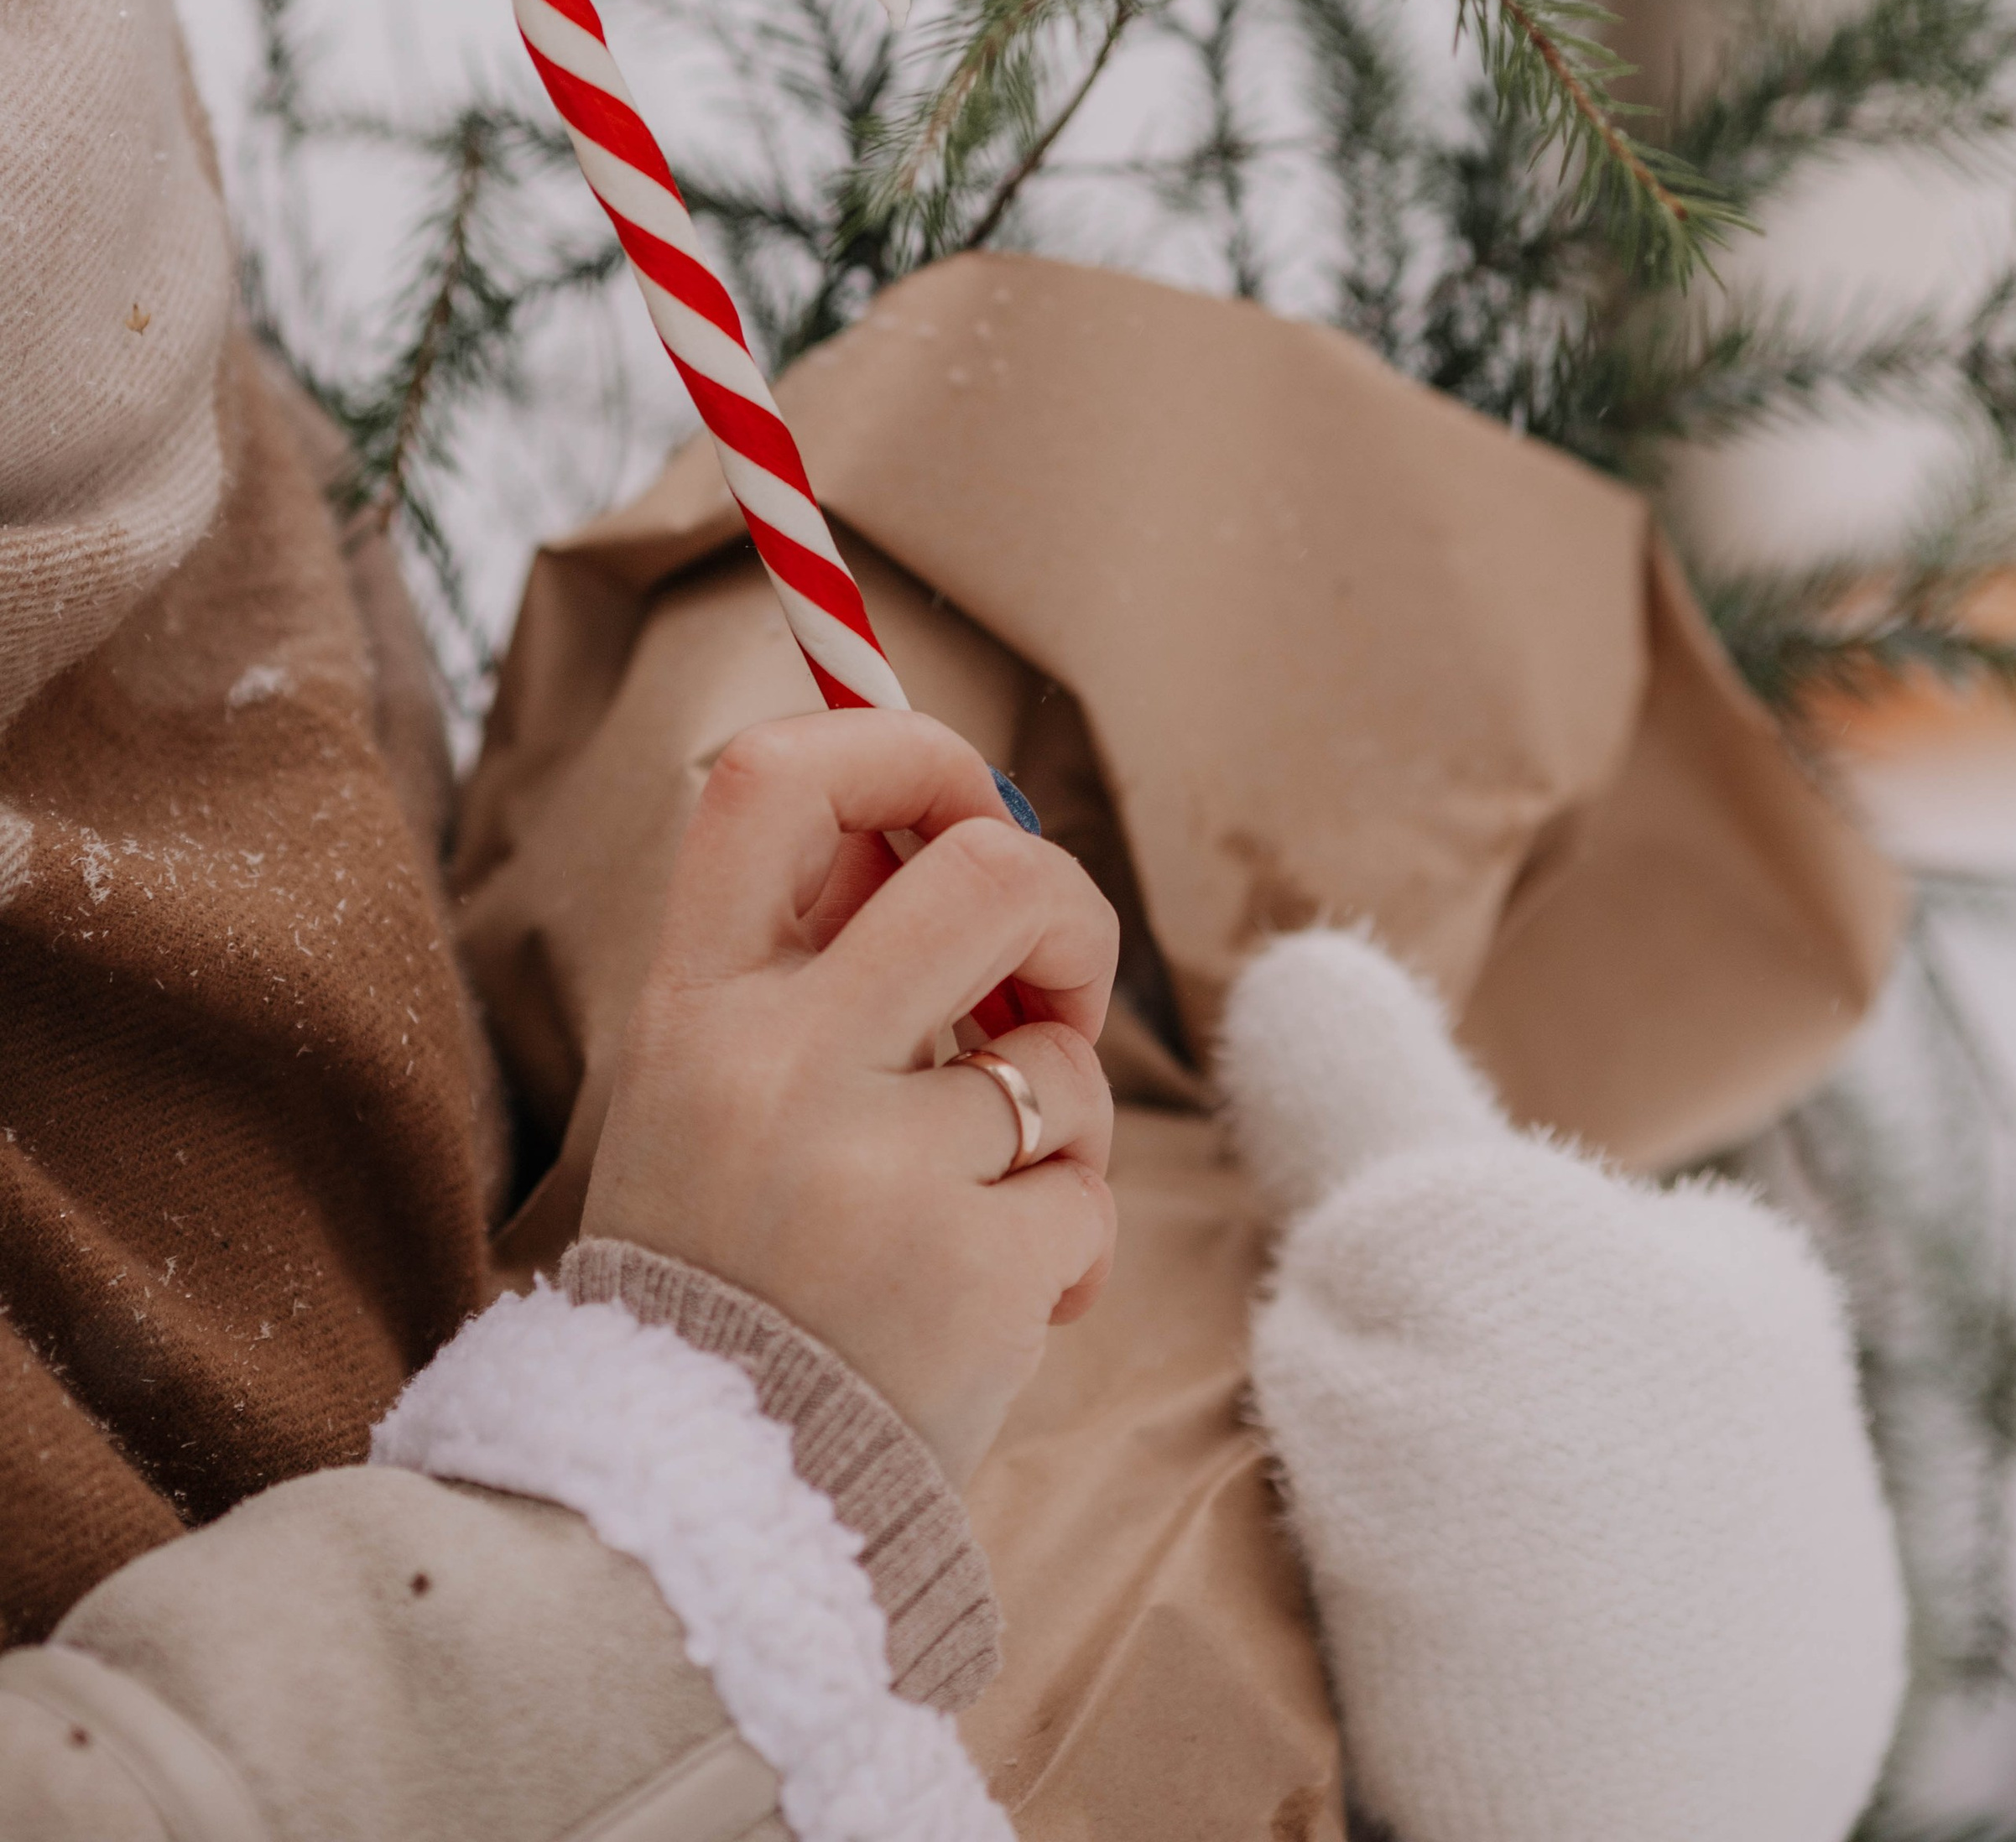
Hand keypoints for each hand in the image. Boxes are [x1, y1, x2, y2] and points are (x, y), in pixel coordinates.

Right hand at [582, 707, 1119, 1481]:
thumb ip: (808, 955)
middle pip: (990, 873)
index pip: (774, 778)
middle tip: (1050, 993)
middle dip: (1066, 914)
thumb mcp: (705, 1087)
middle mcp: (776, 1068)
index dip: (898, 745)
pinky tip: (990, 1302)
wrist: (689, 1511)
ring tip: (982, 1205)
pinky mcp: (971, 1272)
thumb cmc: (727, 1269)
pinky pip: (1084, 1194)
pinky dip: (1066, 1244)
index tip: (964, 803)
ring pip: (1057, 1064)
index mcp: (695, 1007)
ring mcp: (875, 1172)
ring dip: (1056, 1126)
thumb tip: (953, 813)